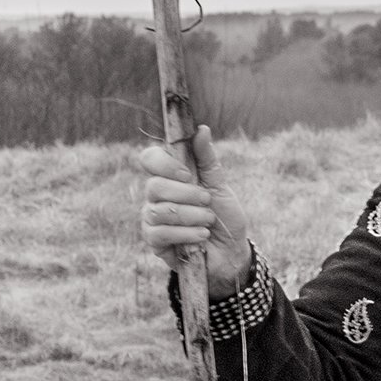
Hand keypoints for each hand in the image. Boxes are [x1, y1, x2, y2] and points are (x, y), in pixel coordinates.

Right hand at [137, 129, 254, 298]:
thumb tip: (201, 129)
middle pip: (153, 186)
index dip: (165, 164)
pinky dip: (185, 233)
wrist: (231, 251)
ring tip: (208, 221)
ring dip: (189, 215)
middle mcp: (156, 196)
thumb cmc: (224, 216)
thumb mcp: (219, 184)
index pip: (149, 159)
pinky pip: (159, 233)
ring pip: (158, 211)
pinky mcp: (154, 242)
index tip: (188, 174)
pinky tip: (201, 237)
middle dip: (186, 194)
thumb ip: (207, 158)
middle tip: (207, 201)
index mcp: (169, 177)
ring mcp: (152, 219)